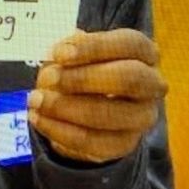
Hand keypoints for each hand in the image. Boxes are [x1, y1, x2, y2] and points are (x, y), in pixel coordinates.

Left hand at [28, 28, 167, 163]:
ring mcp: (142, 117)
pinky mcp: (126, 144)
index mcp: (144, 52)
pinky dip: (61, 131)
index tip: (60, 53)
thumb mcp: (75, 51)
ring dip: (66, 108)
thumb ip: (70, 49)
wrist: (85, 107)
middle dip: (83, 79)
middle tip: (49, 78)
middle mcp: (152, 84)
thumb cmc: (82, 68)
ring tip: (36, 100)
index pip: (130, 43)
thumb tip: (62, 54)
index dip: (94, 47)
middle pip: (129, 79)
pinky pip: (94, 143)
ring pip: (109, 115)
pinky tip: (40, 119)